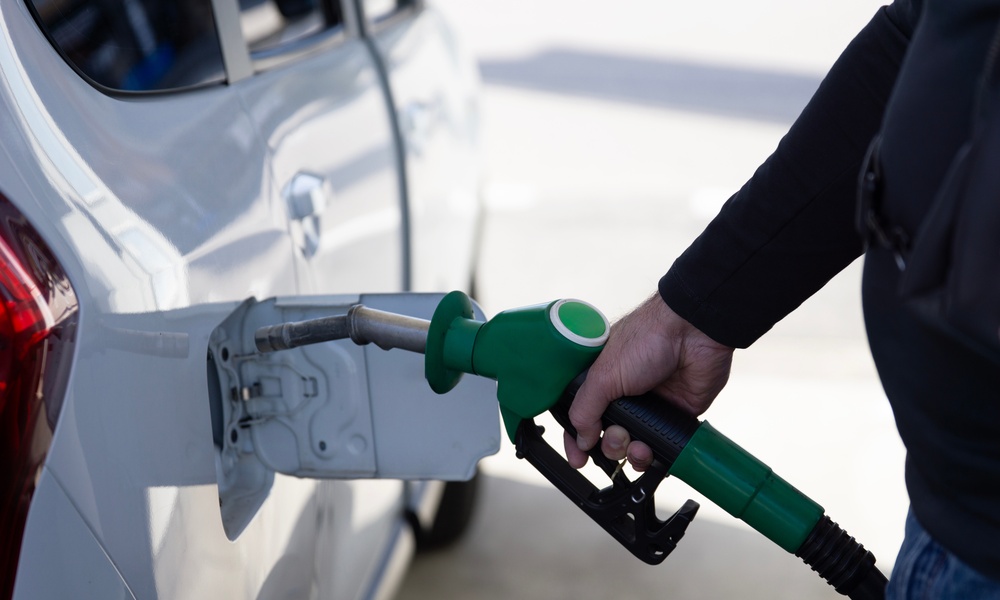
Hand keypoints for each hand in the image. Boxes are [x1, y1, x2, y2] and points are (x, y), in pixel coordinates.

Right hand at [564, 294, 733, 469]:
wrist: (694, 335)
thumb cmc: (647, 339)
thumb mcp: (604, 374)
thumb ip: (585, 409)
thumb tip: (580, 439)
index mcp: (600, 381)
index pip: (580, 415)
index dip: (576, 438)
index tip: (578, 458)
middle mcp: (622, 396)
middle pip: (605, 436)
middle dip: (609, 444)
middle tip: (618, 434)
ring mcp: (648, 408)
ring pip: (631, 447)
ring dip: (631, 453)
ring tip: (639, 444)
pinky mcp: (672, 418)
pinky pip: (659, 449)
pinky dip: (653, 456)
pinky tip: (652, 450)